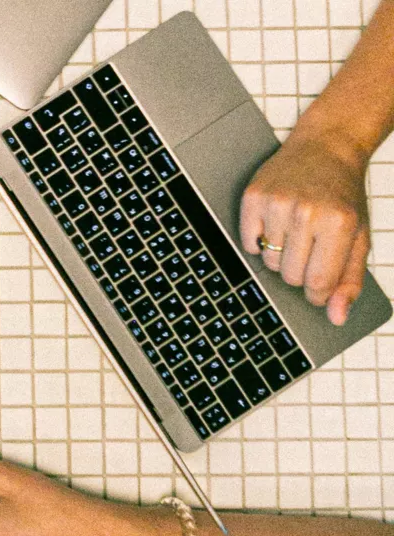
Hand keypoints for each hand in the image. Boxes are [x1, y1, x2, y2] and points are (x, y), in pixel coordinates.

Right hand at [240, 126, 371, 325]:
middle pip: (290, 275)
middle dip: (300, 270)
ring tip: (295, 230)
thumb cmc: (343, 195)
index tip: (320, 284)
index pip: (318, 282)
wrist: (326, 147)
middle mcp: (307, 212)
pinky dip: (259, 241)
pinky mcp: (253, 197)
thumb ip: (350, 280)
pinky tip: (276, 223)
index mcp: (339, 223)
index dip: (318, 292)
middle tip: (311, 246)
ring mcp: (277, 204)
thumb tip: (336, 316)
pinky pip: (248, 244)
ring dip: (281, 254)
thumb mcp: (359, 236)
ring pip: (269, 262)